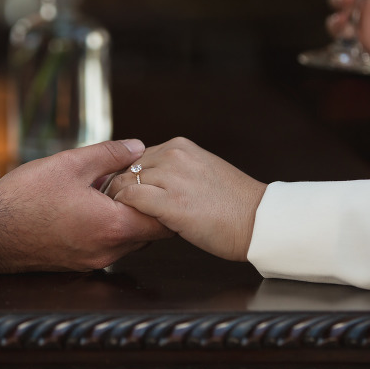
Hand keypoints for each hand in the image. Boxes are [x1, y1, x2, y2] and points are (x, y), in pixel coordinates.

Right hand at [0, 139, 173, 277]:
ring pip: (130, 240)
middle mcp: (108, 251)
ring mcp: (94, 261)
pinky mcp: (80, 263)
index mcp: (112, 226)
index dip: (165, 199)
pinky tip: (92, 204)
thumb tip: (137, 147)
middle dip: (148, 206)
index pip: (162, 222)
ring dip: (127, 217)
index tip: (160, 180)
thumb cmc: (26, 197)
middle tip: (136, 179)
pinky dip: (110, 227)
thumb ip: (110, 154)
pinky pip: (110, 246)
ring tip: (110, 189)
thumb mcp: (70, 164)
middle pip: (149, 233)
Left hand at [104, 137, 266, 261]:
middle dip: (118, 189)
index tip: (120, 194)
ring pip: (124, 182)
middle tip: (111, 209)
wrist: (258, 221)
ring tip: (117, 217)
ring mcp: (171, 177)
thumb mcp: (202, 171)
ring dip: (118, 201)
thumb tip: (149, 180)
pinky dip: (125, 210)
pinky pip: (131, 200)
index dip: (127, 178)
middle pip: (126, 168)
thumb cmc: (233, 205)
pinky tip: (129, 223)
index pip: (137, 157)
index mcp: (180, 146)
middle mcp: (173, 154)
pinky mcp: (170, 202)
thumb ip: (175, 170)